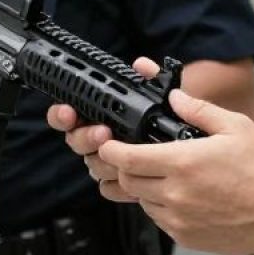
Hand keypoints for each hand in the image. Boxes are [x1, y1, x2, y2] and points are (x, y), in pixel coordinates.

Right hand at [47, 56, 159, 201]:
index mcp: (100, 114)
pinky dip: (118, 185)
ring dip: (103, 161)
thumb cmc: (173, 118)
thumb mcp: (166, 96)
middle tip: (103, 132)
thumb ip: (153, 78)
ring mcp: (107, 162)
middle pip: (76, 141)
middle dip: (86, 137)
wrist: (191, 149)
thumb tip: (142, 65)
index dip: (62, 114)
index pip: (67, 114)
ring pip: (92, 165)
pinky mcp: (121, 185)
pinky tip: (132, 179)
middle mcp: (98, 138)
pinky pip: (108, 188)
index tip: (70, 112)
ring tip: (121, 156)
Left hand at [93, 89, 253, 254]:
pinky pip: (160, 221)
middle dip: (125, 166)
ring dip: (144, 188)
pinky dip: (161, 208)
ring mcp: (179, 220)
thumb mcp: (236, 127)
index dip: (111, 149)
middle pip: (127, 181)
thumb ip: (199, 110)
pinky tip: (182, 196)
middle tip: (136, 156)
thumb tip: (175, 98)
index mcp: (182, 163)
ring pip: (141, 202)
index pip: (126, 158)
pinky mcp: (187, 238)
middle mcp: (175, 195)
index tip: (109, 143)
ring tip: (166, 175)